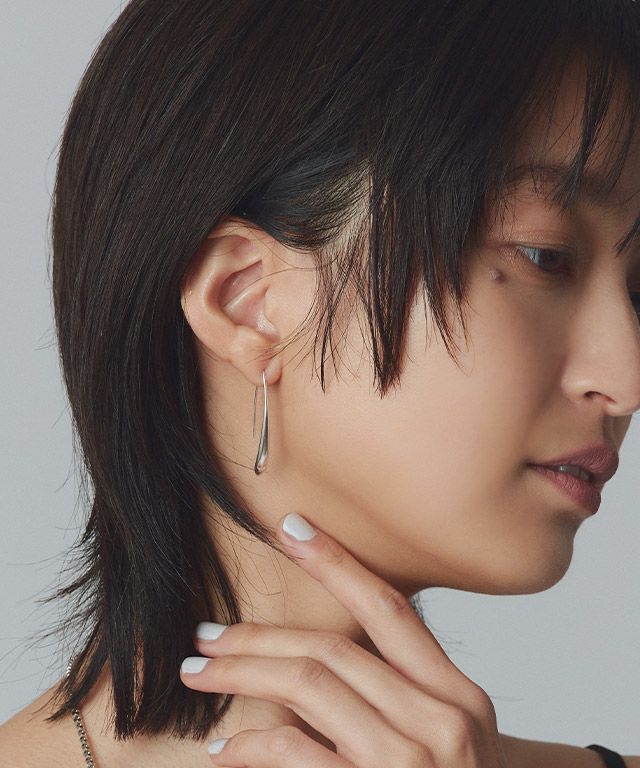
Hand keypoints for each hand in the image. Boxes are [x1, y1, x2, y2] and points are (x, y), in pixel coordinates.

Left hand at [180, 512, 509, 767]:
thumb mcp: (449, 744)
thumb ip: (399, 700)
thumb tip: (316, 662)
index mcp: (458, 696)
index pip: (391, 610)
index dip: (337, 563)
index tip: (292, 528)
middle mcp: (441, 720)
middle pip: (334, 648)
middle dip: (260, 635)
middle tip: (208, 633)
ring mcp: (410, 761)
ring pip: (310, 684)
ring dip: (244, 673)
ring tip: (201, 672)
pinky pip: (297, 751)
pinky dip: (253, 744)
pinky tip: (227, 748)